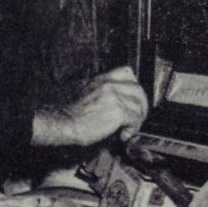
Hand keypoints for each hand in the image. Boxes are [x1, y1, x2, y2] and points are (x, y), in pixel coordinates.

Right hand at [31, 66, 147, 146]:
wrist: (66, 125)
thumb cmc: (74, 116)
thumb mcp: (88, 94)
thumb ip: (105, 93)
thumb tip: (122, 102)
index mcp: (102, 80)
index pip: (127, 72)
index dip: (135, 86)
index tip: (134, 99)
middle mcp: (109, 85)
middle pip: (138, 89)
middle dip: (141, 105)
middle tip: (137, 117)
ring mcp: (114, 97)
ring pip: (139, 106)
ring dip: (137, 120)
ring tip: (128, 129)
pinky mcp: (118, 111)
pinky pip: (135, 119)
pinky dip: (132, 129)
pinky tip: (123, 135)